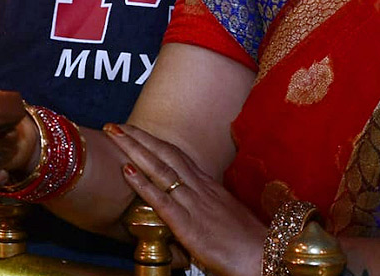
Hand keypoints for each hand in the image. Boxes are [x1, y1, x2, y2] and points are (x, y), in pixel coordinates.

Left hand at [105, 122, 262, 275]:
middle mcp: (199, 188)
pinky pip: (161, 200)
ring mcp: (193, 204)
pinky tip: (126, 171)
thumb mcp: (225, 214)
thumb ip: (206, 206)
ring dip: (134, 150)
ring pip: (159, 170)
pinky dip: (142, 184)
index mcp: (207, 185)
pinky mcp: (188, 225)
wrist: (265, 255)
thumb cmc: (248, 240)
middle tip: (114, 125)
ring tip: (115, 135)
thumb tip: (192, 205)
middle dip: (138, 137)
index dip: (154, 142)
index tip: (134, 131)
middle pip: (164, 154)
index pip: (176, 155)